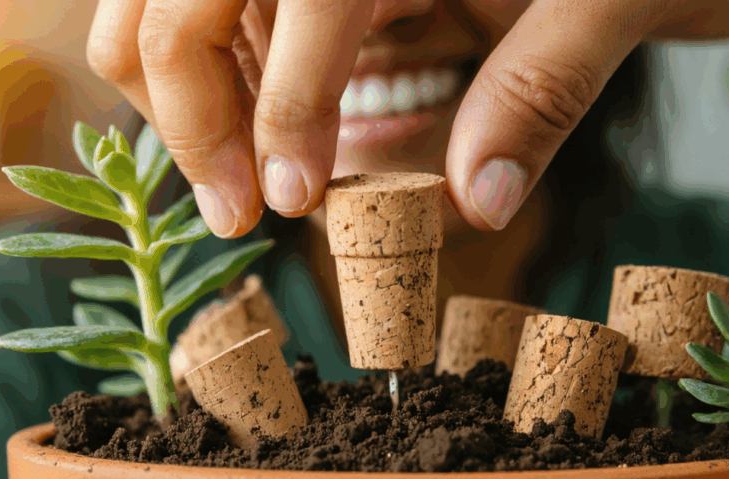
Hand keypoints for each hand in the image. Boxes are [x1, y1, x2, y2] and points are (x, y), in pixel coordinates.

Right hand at [85, 0, 728, 237]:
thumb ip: (544, 85)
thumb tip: (472, 200)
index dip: (276, 101)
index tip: (288, 202)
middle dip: (188, 99)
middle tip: (232, 207)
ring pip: (184, 1)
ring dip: (185, 88)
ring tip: (235, 177)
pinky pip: (244, 18)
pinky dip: (224, 78)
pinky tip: (261, 136)